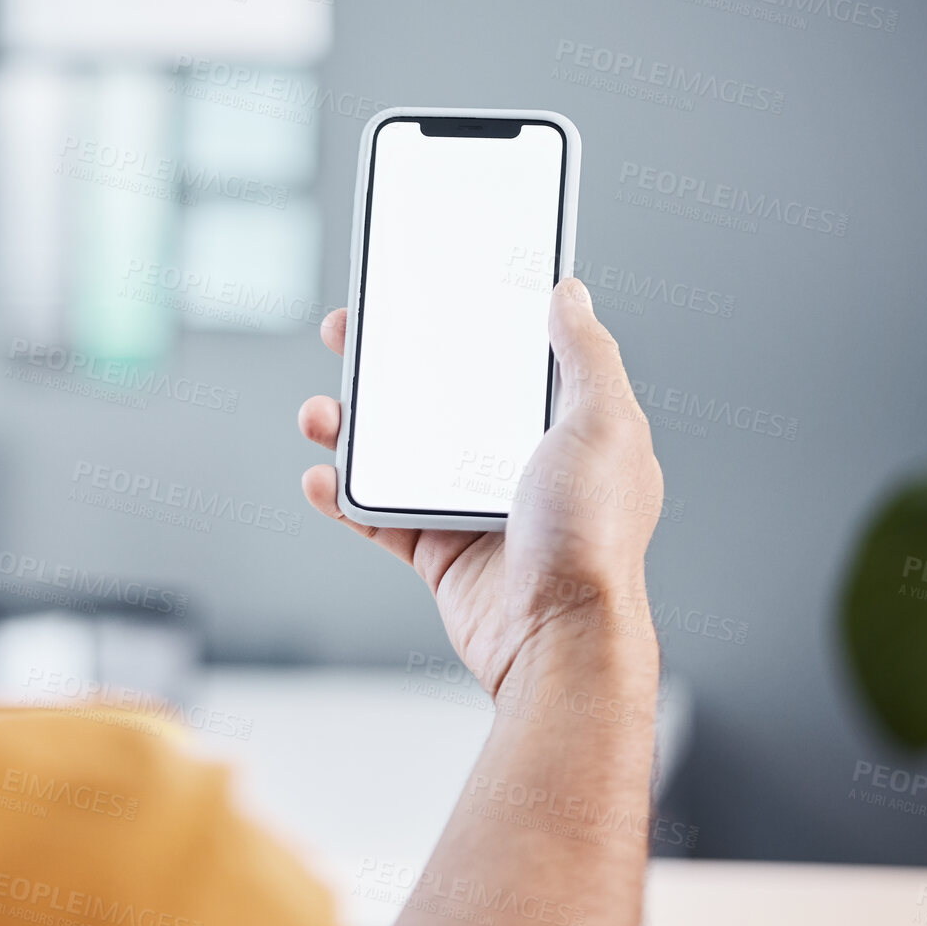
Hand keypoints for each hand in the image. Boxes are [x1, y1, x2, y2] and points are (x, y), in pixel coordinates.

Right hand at [297, 279, 663, 695]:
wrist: (558, 637)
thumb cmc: (594, 538)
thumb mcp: (605, 424)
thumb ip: (587, 354)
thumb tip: (569, 292)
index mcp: (560, 426)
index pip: (503, 356)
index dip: (462, 319)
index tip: (420, 288)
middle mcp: (515, 463)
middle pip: (436, 396)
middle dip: (385, 364)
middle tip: (348, 333)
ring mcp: (471, 507)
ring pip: (395, 452)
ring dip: (349, 428)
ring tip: (321, 413)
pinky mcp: (438, 551)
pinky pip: (376, 515)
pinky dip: (340, 497)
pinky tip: (321, 477)